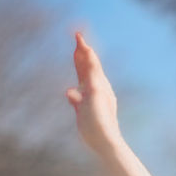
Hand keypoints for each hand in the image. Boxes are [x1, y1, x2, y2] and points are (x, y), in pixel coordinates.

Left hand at [65, 31, 121, 155]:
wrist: (106, 141)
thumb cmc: (95, 131)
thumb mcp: (82, 114)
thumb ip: (76, 102)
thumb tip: (69, 92)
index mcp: (93, 92)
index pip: (85, 71)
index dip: (80, 58)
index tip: (76, 47)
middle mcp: (98, 88)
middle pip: (88, 65)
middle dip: (82, 49)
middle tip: (76, 33)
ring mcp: (99, 89)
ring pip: (92, 65)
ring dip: (86, 50)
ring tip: (80, 38)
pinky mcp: (97, 92)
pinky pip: (93, 72)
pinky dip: (90, 60)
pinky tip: (87, 49)